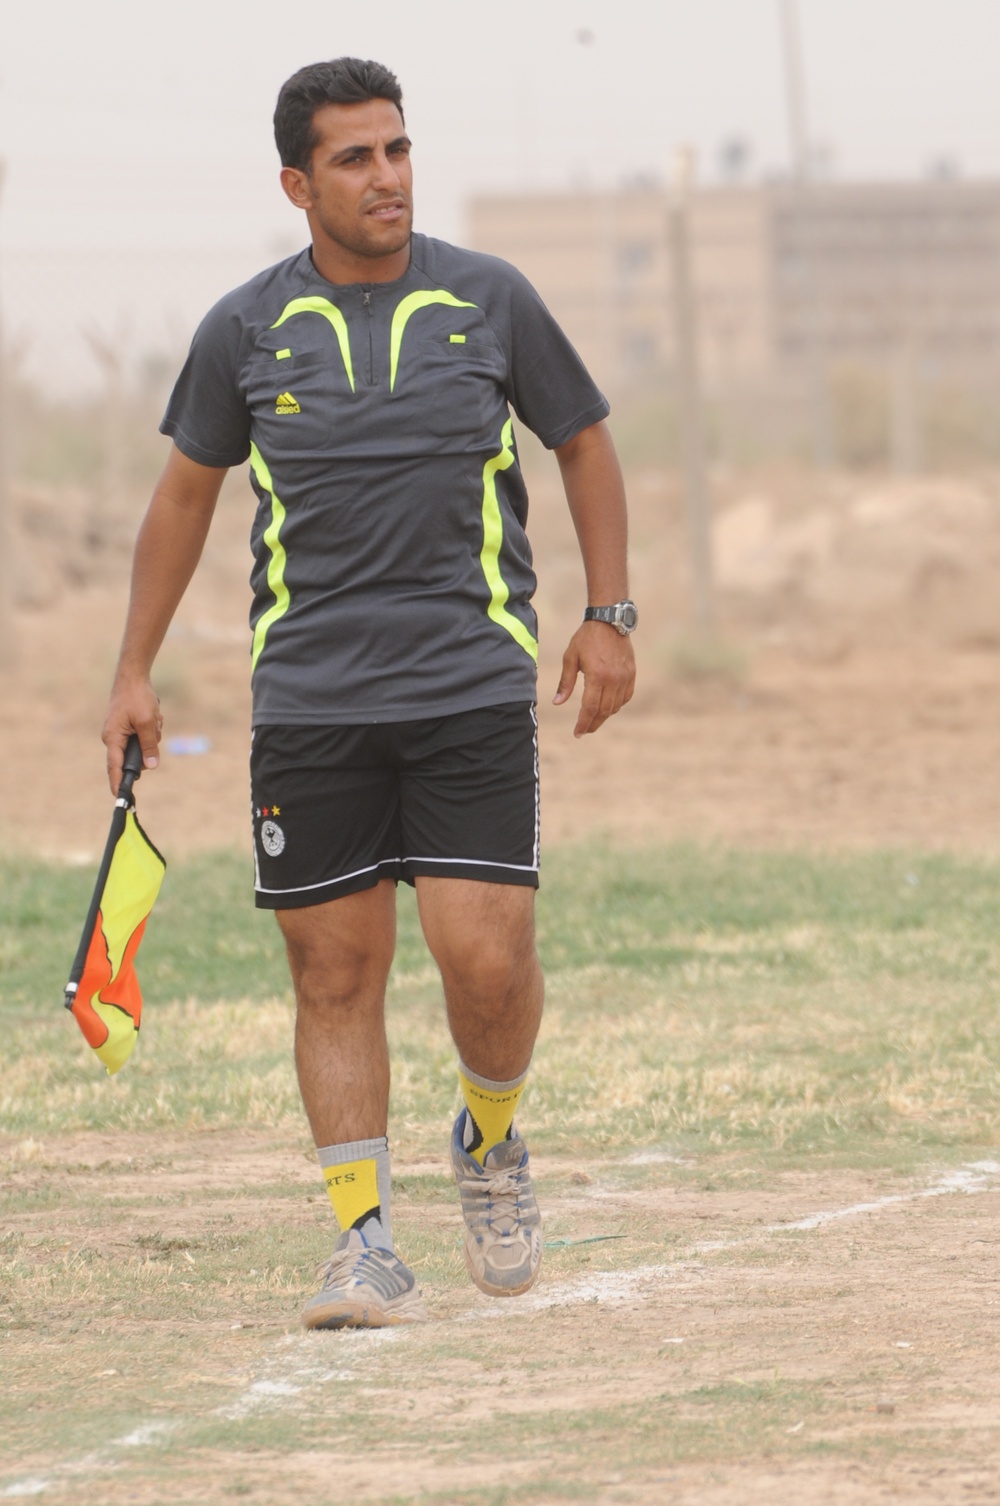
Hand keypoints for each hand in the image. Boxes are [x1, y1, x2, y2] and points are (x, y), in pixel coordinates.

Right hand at [102, 678, 162, 793]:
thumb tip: (150, 767)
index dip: (118, 783)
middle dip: (148, 747)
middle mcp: (113, 738)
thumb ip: (149, 745)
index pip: (115, 767)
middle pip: (133, 757)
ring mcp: (119, 733)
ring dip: (152, 735)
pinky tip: (153, 715)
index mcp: (113, 738)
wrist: (133, 677)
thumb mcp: (148, 722)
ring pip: (142, 746)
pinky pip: (143, 736)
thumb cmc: (137, 697)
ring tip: (153, 718)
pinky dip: (151, 728)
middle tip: (154, 729)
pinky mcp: (126, 727)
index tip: (120, 797)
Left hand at [552, 621, 635, 736]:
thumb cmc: (586, 638)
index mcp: (596, 676)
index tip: (577, 733)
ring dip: (604, 716)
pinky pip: (626, 697)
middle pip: (603, 711)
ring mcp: (625, 677)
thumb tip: (557, 702)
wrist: (609, 621)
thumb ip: (565, 683)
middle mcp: (613, 679)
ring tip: (593, 719)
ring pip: (615, 706)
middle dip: (593, 724)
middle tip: (584, 731)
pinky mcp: (631, 674)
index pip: (590, 708)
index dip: (583, 723)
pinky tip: (608, 707)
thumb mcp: (570, 658)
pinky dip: (617, 705)